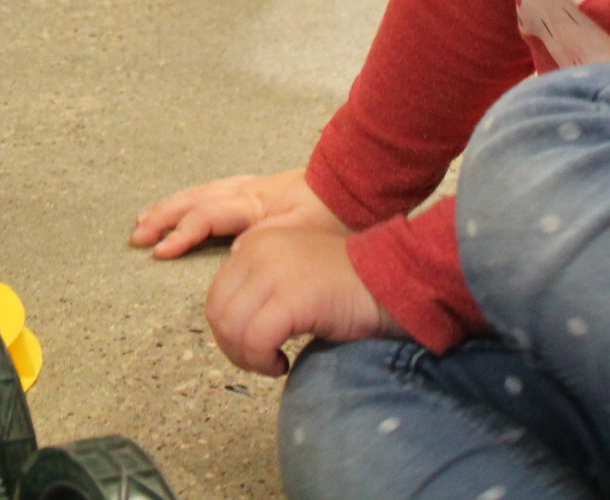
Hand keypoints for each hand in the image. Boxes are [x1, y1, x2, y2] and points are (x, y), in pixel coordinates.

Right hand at [132, 167, 348, 257]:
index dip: (182, 234)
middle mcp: (243, 192)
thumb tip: (234, 252)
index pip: (208, 216)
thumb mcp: (305, 231)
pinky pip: (207, 194)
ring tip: (143, 222)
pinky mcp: (249, 193)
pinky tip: (175, 211)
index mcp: (254, 202)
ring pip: (197, 194)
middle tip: (137, 235)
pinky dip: (185, 203)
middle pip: (193, 201)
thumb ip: (270, 239)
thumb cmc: (332, 215)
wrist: (352, 190)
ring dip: (168, 208)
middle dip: (162, 217)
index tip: (161, 251)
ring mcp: (244, 189)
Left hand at [205, 228, 401, 375]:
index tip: (252, 346)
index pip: (217, 294)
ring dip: (247, 358)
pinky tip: (282, 364)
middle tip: (260, 361)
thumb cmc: (347, 285)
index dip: (228, 329)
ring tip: (272, 364)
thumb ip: (261, 285)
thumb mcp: (293, 272)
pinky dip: (263, 361)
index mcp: (255, 243)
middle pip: (218, 311)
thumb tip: (230, 322)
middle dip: (232, 347)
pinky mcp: (292, 298)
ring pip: (232, 328)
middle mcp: (257, 252)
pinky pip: (256, 339)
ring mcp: (273, 272)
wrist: (392, 280)